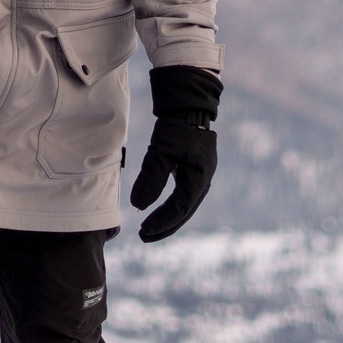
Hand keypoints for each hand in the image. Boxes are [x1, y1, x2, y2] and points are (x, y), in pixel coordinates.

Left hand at [131, 65, 221, 242]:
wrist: (189, 104)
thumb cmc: (176, 127)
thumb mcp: (161, 152)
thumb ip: (151, 179)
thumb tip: (138, 206)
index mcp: (199, 178)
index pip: (178, 209)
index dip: (160, 222)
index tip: (142, 231)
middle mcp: (204, 180)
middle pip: (184, 212)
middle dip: (164, 226)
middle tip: (144, 237)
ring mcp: (202, 175)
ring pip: (185, 205)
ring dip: (168, 218)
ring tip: (150, 228)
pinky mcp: (196, 169)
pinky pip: (185, 195)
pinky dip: (172, 206)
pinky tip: (161, 210)